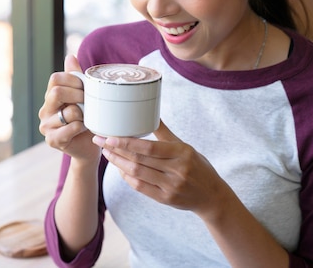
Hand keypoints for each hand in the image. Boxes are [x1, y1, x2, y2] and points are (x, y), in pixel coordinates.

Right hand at [39, 55, 100, 163]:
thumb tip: (70, 56)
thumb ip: (75, 77)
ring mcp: (46, 126)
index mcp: (50, 97)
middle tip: (89, 102)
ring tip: (88, 119)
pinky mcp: (52, 140)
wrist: (88, 147)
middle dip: (78, 95)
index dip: (73, 80)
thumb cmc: (86, 120)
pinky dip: (81, 127)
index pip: (55, 78)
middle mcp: (44, 110)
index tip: (86, 88)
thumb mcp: (82, 96)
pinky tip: (84, 129)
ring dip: (83, 114)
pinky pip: (70, 127)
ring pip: (68, 111)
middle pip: (56, 92)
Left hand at [92, 121, 226, 216]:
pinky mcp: (166, 199)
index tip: (110, 136)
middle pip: (139, 160)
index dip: (127, 143)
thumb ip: (165, 133)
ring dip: (118, 163)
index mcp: (182, 153)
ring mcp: (171, 187)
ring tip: (107, 153)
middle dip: (116, 150)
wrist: (212, 196)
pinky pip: (141, 188)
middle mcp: (177, 170)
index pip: (149, 147)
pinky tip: (119, 168)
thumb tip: (150, 112)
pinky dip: (127, 178)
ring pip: (137, 174)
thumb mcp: (185, 147)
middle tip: (100, 141)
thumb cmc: (198, 166)